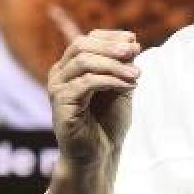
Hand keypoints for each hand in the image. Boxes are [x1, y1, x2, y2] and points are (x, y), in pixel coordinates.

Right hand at [46, 6, 140, 176]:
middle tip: (134, 51)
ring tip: (137, 74)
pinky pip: (85, 83)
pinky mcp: (61, 103)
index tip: (134, 41)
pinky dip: (110, 80)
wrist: (99, 156)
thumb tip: (132, 41)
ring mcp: (57, 88)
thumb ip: (123, 66)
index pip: (87, 40)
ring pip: (83, 61)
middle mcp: (59, 74)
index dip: (110, 37)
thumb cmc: (108, 123)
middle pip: (81, 45)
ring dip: (113, 64)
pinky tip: (128, 85)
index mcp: (71, 67)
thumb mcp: (121, 88)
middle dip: (110, 46)